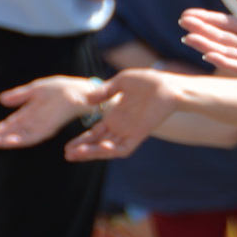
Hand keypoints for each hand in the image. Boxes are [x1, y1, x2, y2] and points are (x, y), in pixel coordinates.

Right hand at [0, 76, 104, 148]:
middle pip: (11, 134)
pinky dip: (22, 139)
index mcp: (27, 114)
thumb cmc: (62, 89)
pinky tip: (10, 141)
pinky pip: (34, 135)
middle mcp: (33, 123)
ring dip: (5, 141)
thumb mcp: (37, 90)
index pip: (7, 126)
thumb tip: (1, 99)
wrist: (82, 90)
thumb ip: (20, 95)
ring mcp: (42, 125)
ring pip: (20, 137)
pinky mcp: (51, 126)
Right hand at [64, 68, 179, 160]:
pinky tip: (101, 148)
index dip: (82, 140)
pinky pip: (123, 148)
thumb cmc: (149, 82)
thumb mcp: (122, 82)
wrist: (169, 85)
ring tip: (75, 155)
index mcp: (115, 117)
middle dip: (83, 149)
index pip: (95, 133)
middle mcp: (121, 127)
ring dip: (92, 152)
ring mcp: (130, 132)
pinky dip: (111, 151)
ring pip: (108, 148)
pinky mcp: (139, 135)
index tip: (66, 146)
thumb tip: (86, 100)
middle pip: (98, 143)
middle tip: (67, 154)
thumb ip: (104, 91)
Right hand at [180, 0, 236, 93]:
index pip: (225, 24)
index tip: (187, 13)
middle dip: (201, 29)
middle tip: (182, 21)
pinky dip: (224, 60)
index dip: (207, 19)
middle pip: (220, 36)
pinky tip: (209, 54)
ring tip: (188, 37)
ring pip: (224, 51)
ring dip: (206, 45)